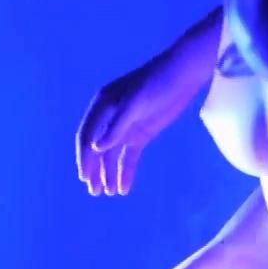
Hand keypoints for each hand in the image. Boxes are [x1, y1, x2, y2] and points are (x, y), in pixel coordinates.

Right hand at [75, 55, 199, 195]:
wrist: (183, 75)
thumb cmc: (156, 82)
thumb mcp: (135, 103)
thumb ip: (116, 126)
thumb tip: (96, 148)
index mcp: (102, 106)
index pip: (87, 135)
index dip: (84, 157)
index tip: (84, 177)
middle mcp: (110, 118)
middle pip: (98, 149)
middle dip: (95, 170)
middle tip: (94, 192)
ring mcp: (126, 127)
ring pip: (112, 155)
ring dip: (109, 174)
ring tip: (109, 193)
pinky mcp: (141, 134)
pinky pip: (129, 156)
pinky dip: (126, 171)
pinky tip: (124, 188)